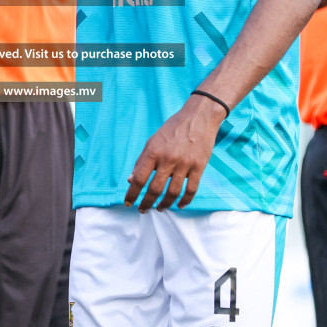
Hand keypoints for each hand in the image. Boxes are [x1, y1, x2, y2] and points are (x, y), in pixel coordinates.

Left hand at [124, 95, 225, 211]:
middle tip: (143, 210)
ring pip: (172, 193)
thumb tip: (130, 179)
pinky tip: (180, 205)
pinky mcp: (199, 166)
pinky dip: (185, 201)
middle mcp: (168, 159)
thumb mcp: (153, 141)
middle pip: (154, 189)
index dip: (132, 194)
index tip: (128, 203)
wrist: (198, 117)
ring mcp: (184, 164)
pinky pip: (191, 189)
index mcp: (153, 151)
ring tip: (160, 209)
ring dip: (164, 205)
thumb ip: (141, 161)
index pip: (139, 178)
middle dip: (147, 203)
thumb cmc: (173, 128)